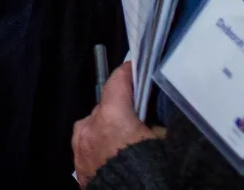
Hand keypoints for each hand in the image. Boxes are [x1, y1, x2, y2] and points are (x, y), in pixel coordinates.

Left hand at [73, 63, 164, 184]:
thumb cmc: (151, 175)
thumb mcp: (163, 143)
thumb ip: (155, 123)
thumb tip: (153, 118)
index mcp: (111, 118)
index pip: (118, 81)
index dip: (130, 73)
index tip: (136, 69)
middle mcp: (90, 129)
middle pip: (105, 106)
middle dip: (122, 109)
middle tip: (141, 117)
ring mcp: (81, 150)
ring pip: (94, 127)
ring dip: (108, 128)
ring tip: (129, 140)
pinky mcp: (80, 169)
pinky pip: (88, 147)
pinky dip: (101, 146)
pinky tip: (117, 154)